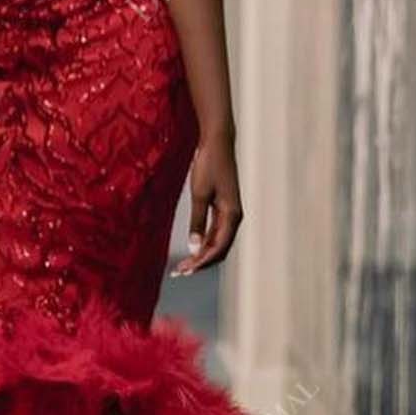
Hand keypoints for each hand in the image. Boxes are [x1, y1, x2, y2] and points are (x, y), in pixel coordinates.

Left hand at [173, 130, 242, 273]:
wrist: (218, 143)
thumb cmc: (209, 165)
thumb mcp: (200, 194)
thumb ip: (197, 222)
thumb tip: (194, 247)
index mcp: (232, 215)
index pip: (218, 248)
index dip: (201, 262)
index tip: (185, 270)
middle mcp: (234, 217)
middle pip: (220, 249)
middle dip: (201, 262)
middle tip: (180, 271)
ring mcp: (230, 213)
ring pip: (218, 242)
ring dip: (202, 254)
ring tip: (184, 264)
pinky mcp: (224, 207)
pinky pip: (216, 231)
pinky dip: (204, 242)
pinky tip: (193, 248)